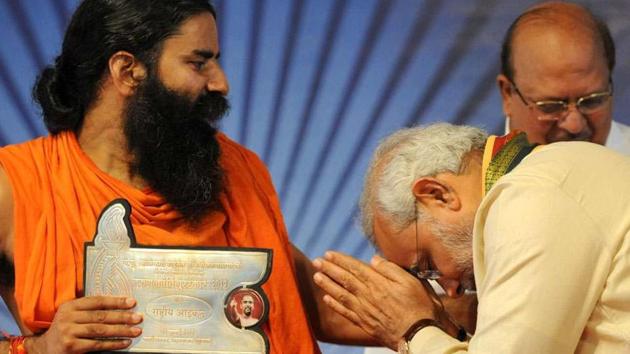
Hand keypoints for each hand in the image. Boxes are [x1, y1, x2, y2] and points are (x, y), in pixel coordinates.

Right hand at [26, 296, 142, 353]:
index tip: (132, 302)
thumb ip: (90, 310)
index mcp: (70, 305)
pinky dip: (113, 343)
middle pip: (101, 316)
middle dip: (122, 317)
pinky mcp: (71, 346)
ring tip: (136, 330)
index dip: (116, 301)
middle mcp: (68, 317)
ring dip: (121, 330)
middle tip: (138, 318)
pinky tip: (125, 342)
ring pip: (100, 330)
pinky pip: (97, 344)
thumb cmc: (65, 330)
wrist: (44, 349)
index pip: (97, 301)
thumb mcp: (73, 316)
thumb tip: (121, 307)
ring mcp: (68, 332)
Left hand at [313, 252, 439, 348]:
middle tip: (317, 261)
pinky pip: (345, 312)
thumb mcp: (412, 282)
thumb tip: (374, 259)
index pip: (355, 268)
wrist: (420, 336)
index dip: (340, 260)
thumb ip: (391, 269)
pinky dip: (334, 305)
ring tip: (316, 276)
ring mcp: (365, 310)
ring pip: (341, 295)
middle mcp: (368, 296)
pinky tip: (326, 298)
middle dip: (329, 269)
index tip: (328, 254)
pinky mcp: (365, 323)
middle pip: (345, 279)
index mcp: (379, 283)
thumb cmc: (420, 307)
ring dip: (327, 284)